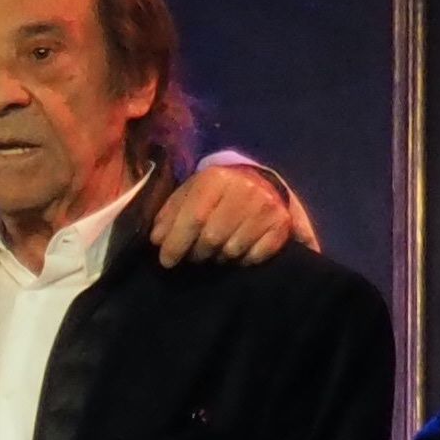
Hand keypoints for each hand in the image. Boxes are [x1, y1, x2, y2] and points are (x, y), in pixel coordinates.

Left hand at [148, 158, 302, 265]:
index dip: (177, 243)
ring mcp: (267, 207)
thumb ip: (170, 214)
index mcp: (217, 178)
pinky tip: (239, 251)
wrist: (260, 182)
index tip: (166, 261)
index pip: (194, 218)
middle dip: (197, 253)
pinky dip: (242, 260)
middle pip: (212, 238)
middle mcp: (245, 190)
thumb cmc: (214, 193)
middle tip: (195, 255)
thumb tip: (157, 239)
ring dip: (219, 258)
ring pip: (232, 250)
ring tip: (216, 250)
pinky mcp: (282, 224)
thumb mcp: (189, 194)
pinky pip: (254, 257)